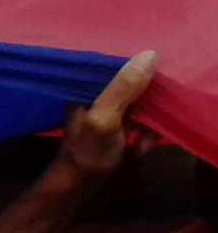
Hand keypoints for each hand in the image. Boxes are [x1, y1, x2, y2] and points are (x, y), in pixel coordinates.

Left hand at [58, 51, 156, 178]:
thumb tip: (149, 54)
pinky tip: (142, 146)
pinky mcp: (119, 116)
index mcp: (85, 79)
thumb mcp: (105, 117)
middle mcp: (95, 86)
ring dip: (149, 122)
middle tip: (148, 124)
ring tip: (143, 142)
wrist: (82, 180)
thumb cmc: (89, 149)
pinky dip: (147, 130)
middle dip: (148, 105)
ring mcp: (108, 102)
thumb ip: (122, 88)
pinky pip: (142, 115)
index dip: (139, 71)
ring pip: (142, 99)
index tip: (151, 87)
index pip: (116, 60)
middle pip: (134, 81)